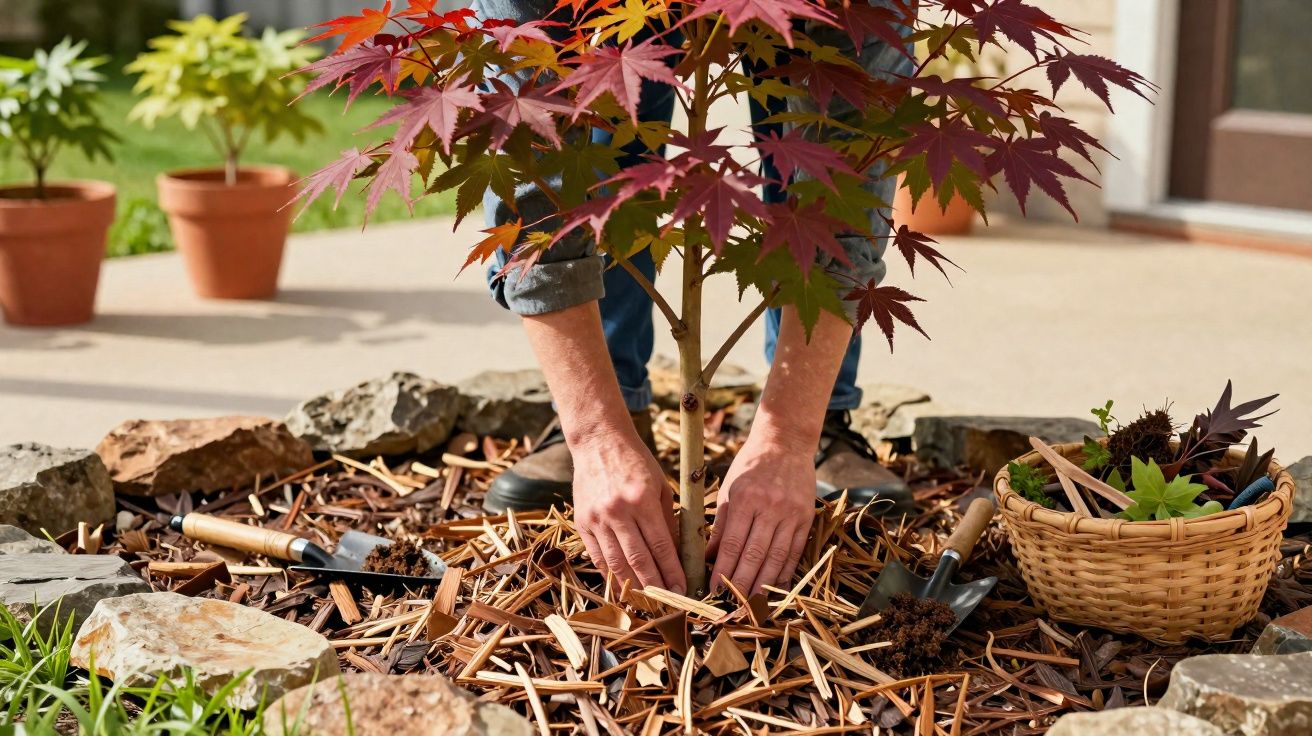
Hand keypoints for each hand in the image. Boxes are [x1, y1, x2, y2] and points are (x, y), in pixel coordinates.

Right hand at [572, 430, 684, 593]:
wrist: (598, 442)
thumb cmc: (636, 461)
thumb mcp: (660, 485)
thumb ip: (667, 520)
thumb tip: (676, 554)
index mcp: (642, 499)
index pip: (660, 545)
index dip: (672, 571)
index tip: (682, 589)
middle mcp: (618, 511)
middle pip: (638, 559)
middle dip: (655, 585)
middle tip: (667, 602)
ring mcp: (597, 518)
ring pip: (616, 563)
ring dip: (632, 586)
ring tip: (646, 602)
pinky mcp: (582, 522)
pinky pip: (597, 556)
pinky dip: (610, 574)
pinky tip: (621, 586)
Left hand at [707, 432, 816, 595]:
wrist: (786, 443)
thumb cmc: (751, 465)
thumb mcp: (729, 489)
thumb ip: (720, 525)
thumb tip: (709, 558)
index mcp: (746, 499)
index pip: (733, 544)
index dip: (723, 572)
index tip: (713, 591)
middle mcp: (770, 508)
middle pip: (754, 556)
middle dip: (741, 585)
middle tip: (730, 607)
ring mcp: (791, 514)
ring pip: (776, 558)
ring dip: (763, 585)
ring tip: (751, 605)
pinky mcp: (806, 519)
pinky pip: (795, 552)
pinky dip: (784, 573)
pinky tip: (774, 588)